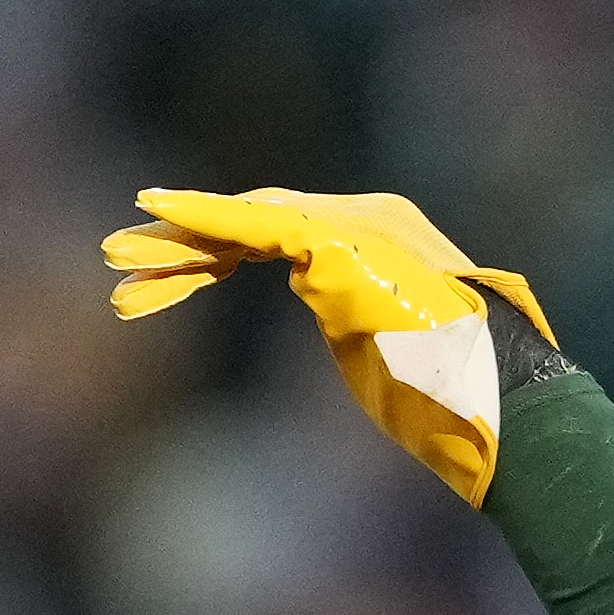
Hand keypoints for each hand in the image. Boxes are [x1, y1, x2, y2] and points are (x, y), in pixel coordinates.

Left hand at [102, 187, 553, 505]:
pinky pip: (255, 223)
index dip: (210, 260)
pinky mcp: (339, 241)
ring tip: (114, 260)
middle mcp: (364, 221)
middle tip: (116, 265)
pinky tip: (155, 210)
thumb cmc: (457, 402)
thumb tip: (349, 330)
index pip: (277, 239)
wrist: (499, 403)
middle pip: (252, 225)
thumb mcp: (388, 356)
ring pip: (244, 222)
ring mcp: (353, 224)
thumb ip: (357, 323)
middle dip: (181, 248)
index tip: (152, 290)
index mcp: (375, 246)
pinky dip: (204, 216)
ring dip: (174, 243)